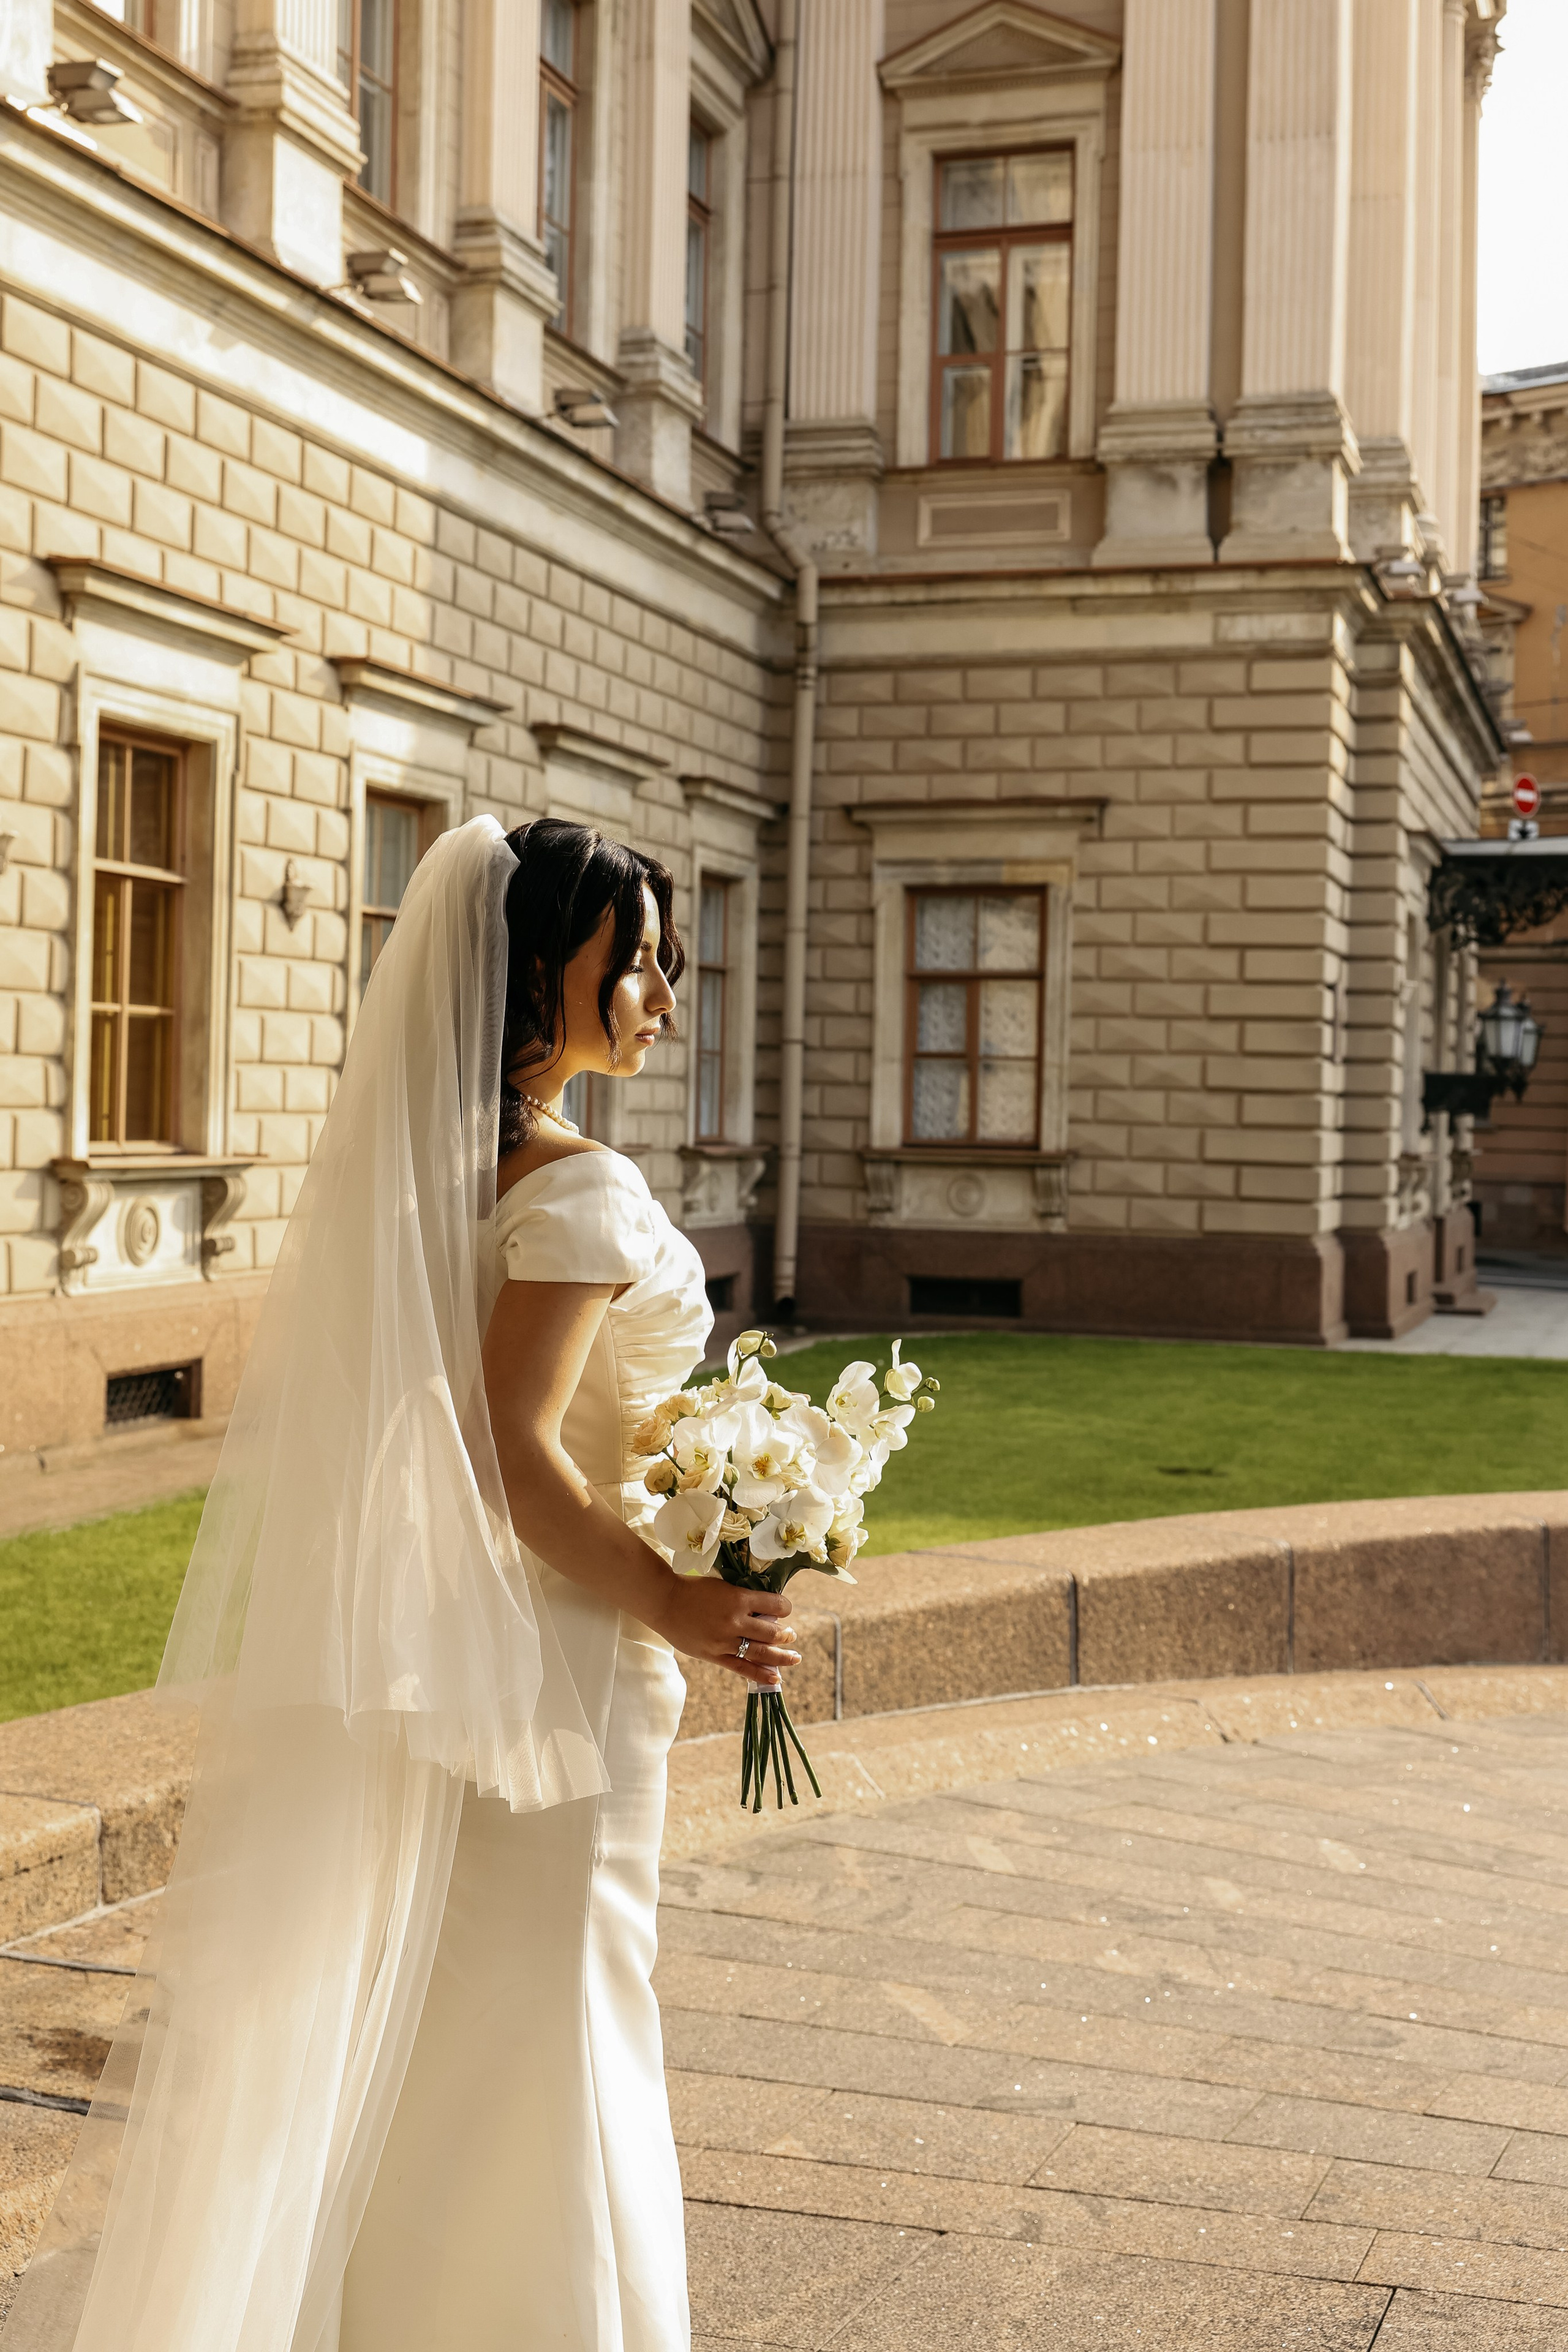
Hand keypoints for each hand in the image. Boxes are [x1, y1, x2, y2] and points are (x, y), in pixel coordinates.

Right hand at [650, 1576, 799, 1686]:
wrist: (664, 1601)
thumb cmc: (693, 1588)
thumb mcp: (722, 1586)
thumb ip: (741, 1598)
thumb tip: (763, 1610)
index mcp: (739, 1598)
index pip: (774, 1604)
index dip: (785, 1607)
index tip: (787, 1609)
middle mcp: (735, 1621)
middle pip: (771, 1632)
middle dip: (785, 1635)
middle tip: (791, 1636)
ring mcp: (725, 1640)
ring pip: (760, 1652)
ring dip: (780, 1656)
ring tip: (794, 1658)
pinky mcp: (714, 1655)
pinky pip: (741, 1667)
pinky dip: (760, 1674)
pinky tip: (775, 1678)